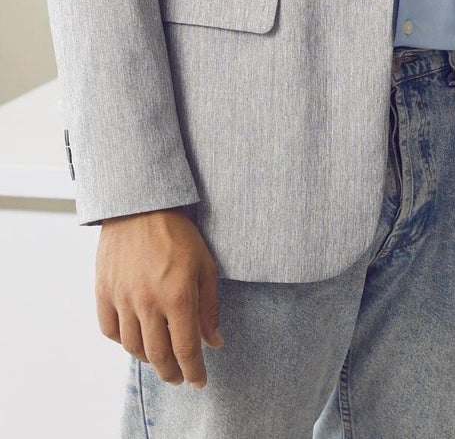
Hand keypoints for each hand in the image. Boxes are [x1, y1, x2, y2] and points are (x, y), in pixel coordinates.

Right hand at [97, 207, 220, 387]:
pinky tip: (136, 339)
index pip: (186, 348)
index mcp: (178, 295)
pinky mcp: (103, 293)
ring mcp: (122, 299)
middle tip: (180, 377)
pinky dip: (123, 341)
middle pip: (158, 355)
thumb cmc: (179, 234)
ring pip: (133, 348)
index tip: (199, 382)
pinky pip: (110, 331)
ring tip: (160, 359)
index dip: (194, 370)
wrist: (141, 207)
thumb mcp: (206, 266)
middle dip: (172, 372)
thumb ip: (209, 307)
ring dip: (148, 359)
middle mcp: (148, 303)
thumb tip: (214, 341)